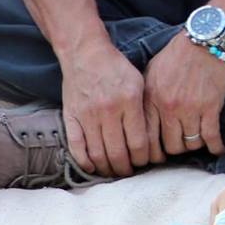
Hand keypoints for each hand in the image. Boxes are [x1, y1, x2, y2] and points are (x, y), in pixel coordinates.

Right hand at [59, 44, 155, 175]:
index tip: (145, 161)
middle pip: (118, 153)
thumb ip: (144, 109)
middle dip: (127, 168)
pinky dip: (85, 162)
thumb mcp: (139, 82)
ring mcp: (87, 115)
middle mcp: (108, 110)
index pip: (139, 142)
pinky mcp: (70, 117)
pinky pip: (76, 148)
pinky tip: (93, 167)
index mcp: (129, 101)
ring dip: (108, 169)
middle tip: (130, 171)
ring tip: (115, 171)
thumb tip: (153, 140)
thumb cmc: (116, 68)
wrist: (85, 53)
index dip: (143, 158)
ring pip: (98, 155)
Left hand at [143, 30, 224, 156]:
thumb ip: (144, 98)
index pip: (146, 138)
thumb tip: (138, 121)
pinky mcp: (211, 107)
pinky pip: (211, 137)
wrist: (204, 40)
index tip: (156, 154)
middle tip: (178, 147)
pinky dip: (215, 147)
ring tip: (195, 141)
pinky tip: (217, 149)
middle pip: (170, 147)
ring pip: (190, 144)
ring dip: (193, 145)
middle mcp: (169, 107)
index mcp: (151, 99)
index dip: (151, 152)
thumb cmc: (175, 55)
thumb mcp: (150, 73)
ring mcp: (191, 109)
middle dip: (174, 150)